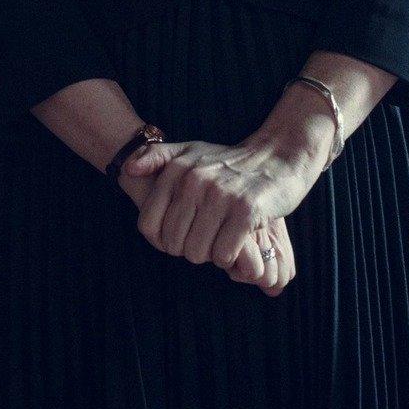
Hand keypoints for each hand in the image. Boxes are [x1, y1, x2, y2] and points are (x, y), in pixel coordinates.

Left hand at [114, 152, 294, 294]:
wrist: (279, 157)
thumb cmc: (230, 162)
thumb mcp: (191, 151)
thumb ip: (157, 157)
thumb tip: (128, 169)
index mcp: (177, 169)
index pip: (149, 226)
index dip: (161, 241)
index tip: (179, 237)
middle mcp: (195, 180)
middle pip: (173, 244)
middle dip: (188, 248)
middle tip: (205, 238)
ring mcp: (221, 195)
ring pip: (197, 252)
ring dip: (209, 255)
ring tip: (220, 239)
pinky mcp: (247, 211)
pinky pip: (223, 255)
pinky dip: (230, 257)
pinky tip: (237, 242)